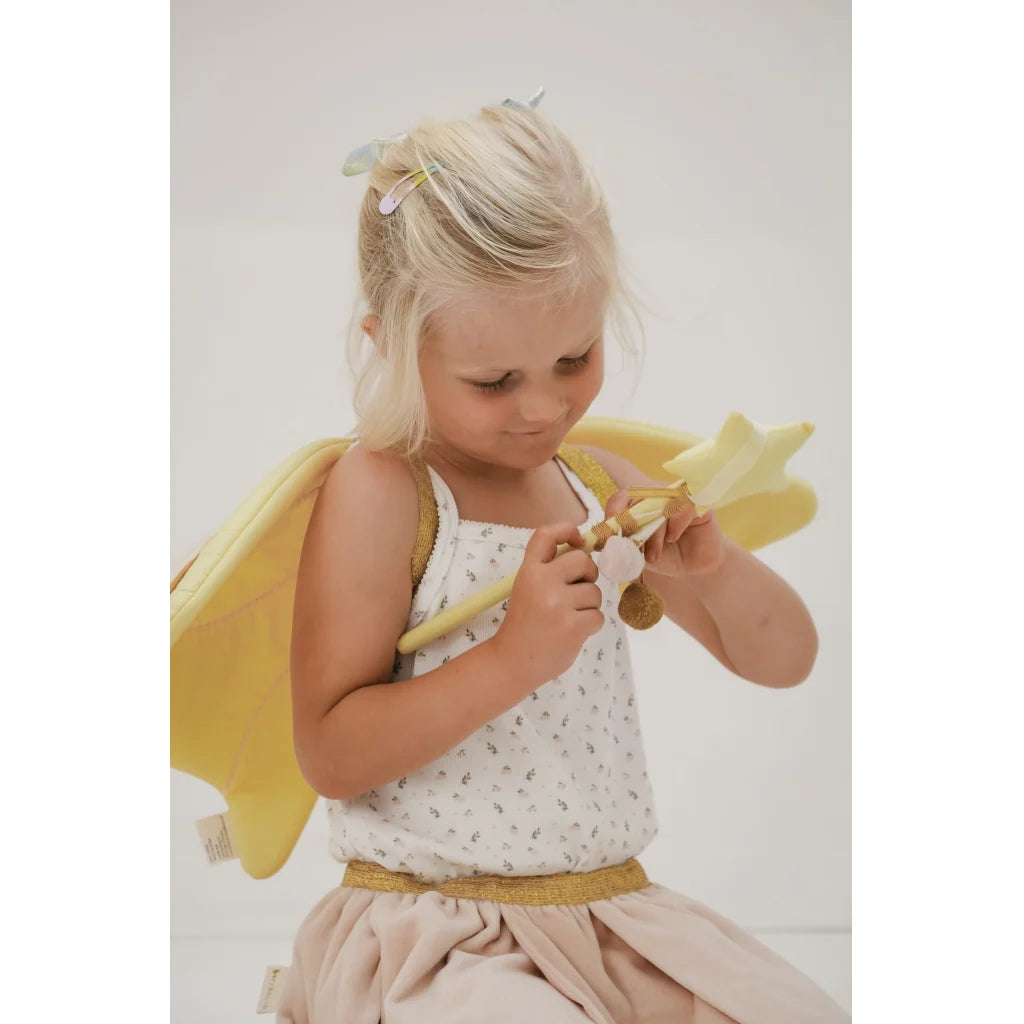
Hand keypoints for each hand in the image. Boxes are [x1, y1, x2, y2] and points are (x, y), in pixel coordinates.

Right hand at [490, 522, 604, 689]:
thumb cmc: (525, 624)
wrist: (513, 662)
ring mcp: (558, 604)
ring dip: (589, 605)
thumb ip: (548, 569)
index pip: (545, 535)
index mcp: (528, 571)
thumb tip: (585, 550)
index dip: (567, 530)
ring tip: (569, 618)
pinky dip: (590, 625)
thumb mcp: (526, 588)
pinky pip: (598, 616)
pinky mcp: (573, 626)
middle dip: (588, 575)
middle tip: (577, 591)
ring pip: (595, 592)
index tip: (577, 540)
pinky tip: (573, 632)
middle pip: (583, 561)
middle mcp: (542, 582)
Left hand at [604, 490, 726, 576]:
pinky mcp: (697, 503)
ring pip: (659, 504)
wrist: (695, 569)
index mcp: (638, 505)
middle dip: (632, 526)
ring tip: (652, 556)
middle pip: (638, 499)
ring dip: (653, 533)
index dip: (613, 512)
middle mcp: (656, 496)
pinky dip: (675, 524)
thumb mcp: (639, 555)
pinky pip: (683, 505)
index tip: (608, 533)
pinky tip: (673, 539)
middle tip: (631, 547)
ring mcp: (677, 497)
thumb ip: (623, 548)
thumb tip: (604, 546)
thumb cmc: (666, 558)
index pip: (620, 498)